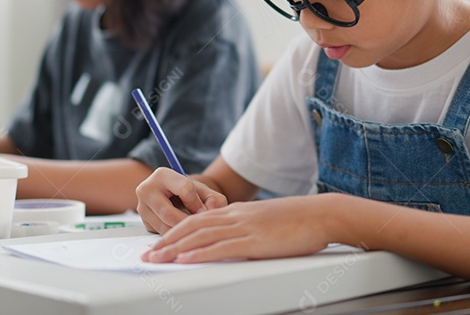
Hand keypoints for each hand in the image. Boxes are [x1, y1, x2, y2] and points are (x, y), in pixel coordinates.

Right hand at [135, 168, 227, 233]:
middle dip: (188, 223)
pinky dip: (175, 237)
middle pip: (169, 214)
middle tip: (200, 227)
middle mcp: (146, 190)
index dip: (198, 203)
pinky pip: (162, 234)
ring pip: (164, 227)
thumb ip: (214, 199)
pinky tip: (185, 234)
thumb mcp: (204, 192)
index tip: (204, 210)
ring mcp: (142, 208)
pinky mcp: (145, 223)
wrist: (175, 198)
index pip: (184, 189)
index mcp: (162, 175)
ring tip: (194, 230)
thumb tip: (210, 211)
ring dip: (182, 232)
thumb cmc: (191, 194)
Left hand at [142, 195, 335, 263]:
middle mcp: (235, 216)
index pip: (196, 220)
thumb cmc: (299, 221)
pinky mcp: (255, 241)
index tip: (159, 244)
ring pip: (201, 236)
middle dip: (166, 241)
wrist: (322, 214)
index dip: (174, 232)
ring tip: (157, 258)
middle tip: (147, 254)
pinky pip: (222, 247)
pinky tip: (186, 259)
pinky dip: (200, 253)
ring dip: (175, 248)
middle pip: (191, 226)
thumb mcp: (265, 222)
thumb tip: (232, 244)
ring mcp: (244, 227)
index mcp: (237, 212)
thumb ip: (246, 230)